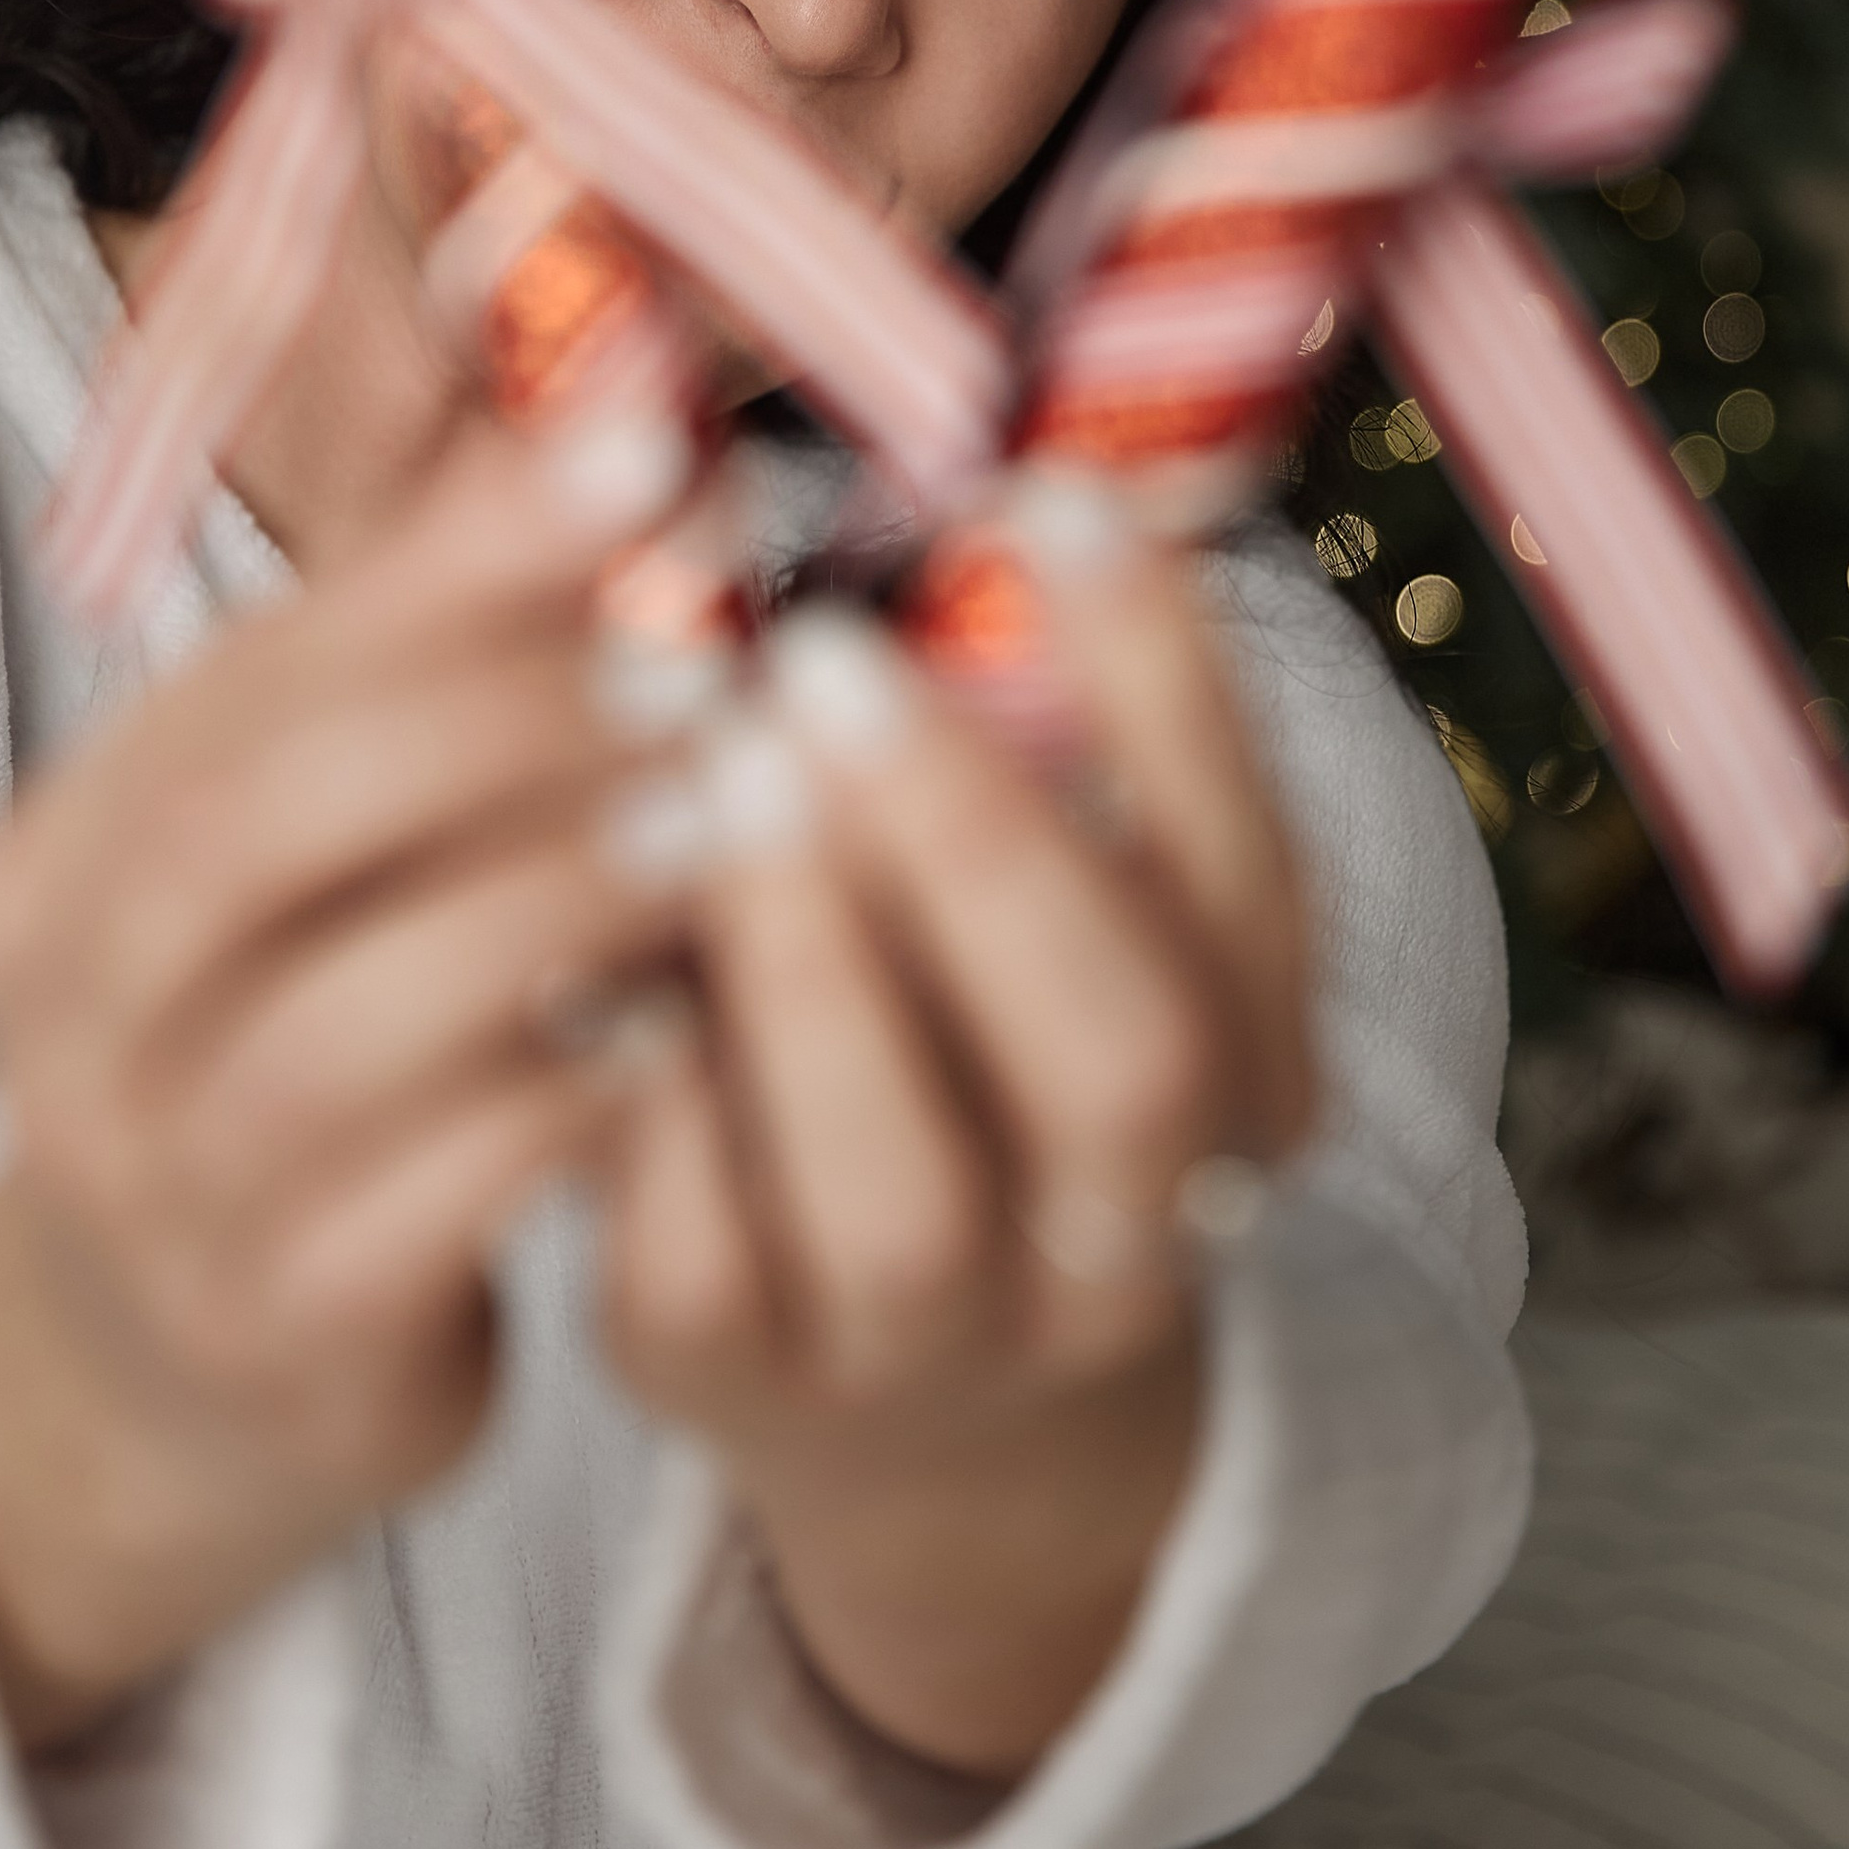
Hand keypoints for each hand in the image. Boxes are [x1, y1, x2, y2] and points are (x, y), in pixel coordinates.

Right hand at [0, 410, 691, 1751]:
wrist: (184, 1371)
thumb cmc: (298, 1025)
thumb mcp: (314, 846)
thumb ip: (433, 649)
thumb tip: (632, 404)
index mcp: (63, 851)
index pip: (254, 664)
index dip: (460, 556)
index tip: (657, 458)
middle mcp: (72, 1013)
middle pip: (267, 820)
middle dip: (503, 720)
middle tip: (704, 670)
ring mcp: (160, 1185)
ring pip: (350, 1016)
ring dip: (559, 900)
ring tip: (722, 827)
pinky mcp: (277, 1328)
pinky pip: (430, 1199)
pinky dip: (570, 1097)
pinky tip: (685, 1031)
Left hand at [598, 492, 1312, 1784]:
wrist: (903, 1370)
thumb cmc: (963, 1031)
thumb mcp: (1053, 897)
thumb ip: (1042, 730)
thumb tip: (1007, 475)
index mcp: (1248, 1077)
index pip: (1250, 885)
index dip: (1165, 694)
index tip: (1045, 499)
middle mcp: (1130, 1232)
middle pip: (1120, 1059)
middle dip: (975, 844)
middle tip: (826, 657)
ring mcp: (937, 1336)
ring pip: (900, 1188)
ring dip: (802, 963)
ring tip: (707, 774)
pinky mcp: (732, 1374)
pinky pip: (694, 1241)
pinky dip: (649, 1081)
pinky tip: (597, 931)